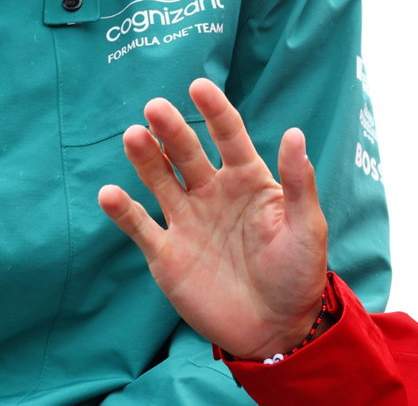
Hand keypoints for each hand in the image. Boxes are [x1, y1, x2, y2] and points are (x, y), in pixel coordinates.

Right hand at [98, 78, 330, 359]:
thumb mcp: (307, 228)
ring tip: (133, 135)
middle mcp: (213, 193)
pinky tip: (110, 194)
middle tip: (155, 108)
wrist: (276, 330)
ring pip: (160, 180)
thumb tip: (296, 132)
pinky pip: (140, 226)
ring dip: (145, 158)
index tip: (199, 87)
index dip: (214, 111)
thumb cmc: (298, 274)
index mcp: (249, 180)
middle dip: (172, 130)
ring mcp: (187, 221)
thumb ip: (298, 183)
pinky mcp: (166, 253)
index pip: (229, 136)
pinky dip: (123, 211)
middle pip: (188, 153)